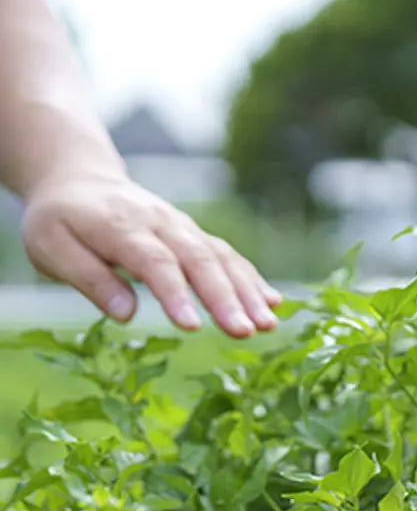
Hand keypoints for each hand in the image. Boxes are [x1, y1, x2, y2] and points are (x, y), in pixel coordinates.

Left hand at [22, 172, 279, 337]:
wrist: (80, 179)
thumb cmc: (60, 221)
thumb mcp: (50, 247)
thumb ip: (88, 278)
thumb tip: (126, 314)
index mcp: (119, 225)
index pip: (154, 261)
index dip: (175, 293)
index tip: (191, 327)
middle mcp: (160, 223)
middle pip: (199, 259)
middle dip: (225, 297)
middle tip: (245, 331)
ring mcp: (183, 227)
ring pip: (222, 257)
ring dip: (248, 292)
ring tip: (267, 325)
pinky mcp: (196, 235)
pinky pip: (229, 255)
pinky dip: (252, 279)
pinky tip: (273, 303)